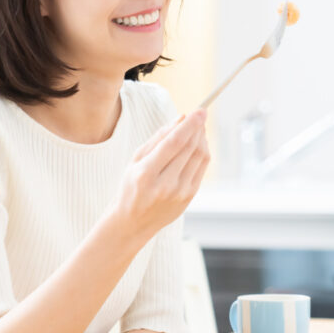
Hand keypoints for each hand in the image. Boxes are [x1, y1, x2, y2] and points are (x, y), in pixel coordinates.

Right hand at [112, 108, 210, 245]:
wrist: (133, 222)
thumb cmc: (131, 186)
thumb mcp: (136, 159)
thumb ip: (158, 138)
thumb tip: (181, 118)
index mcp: (146, 173)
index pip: (174, 143)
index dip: (190, 124)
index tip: (200, 110)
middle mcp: (165, 185)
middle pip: (190, 148)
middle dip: (198, 127)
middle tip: (199, 114)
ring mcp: (179, 193)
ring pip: (200, 157)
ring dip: (202, 138)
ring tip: (197, 128)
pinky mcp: (189, 197)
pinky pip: (201, 168)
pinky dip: (202, 152)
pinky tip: (197, 144)